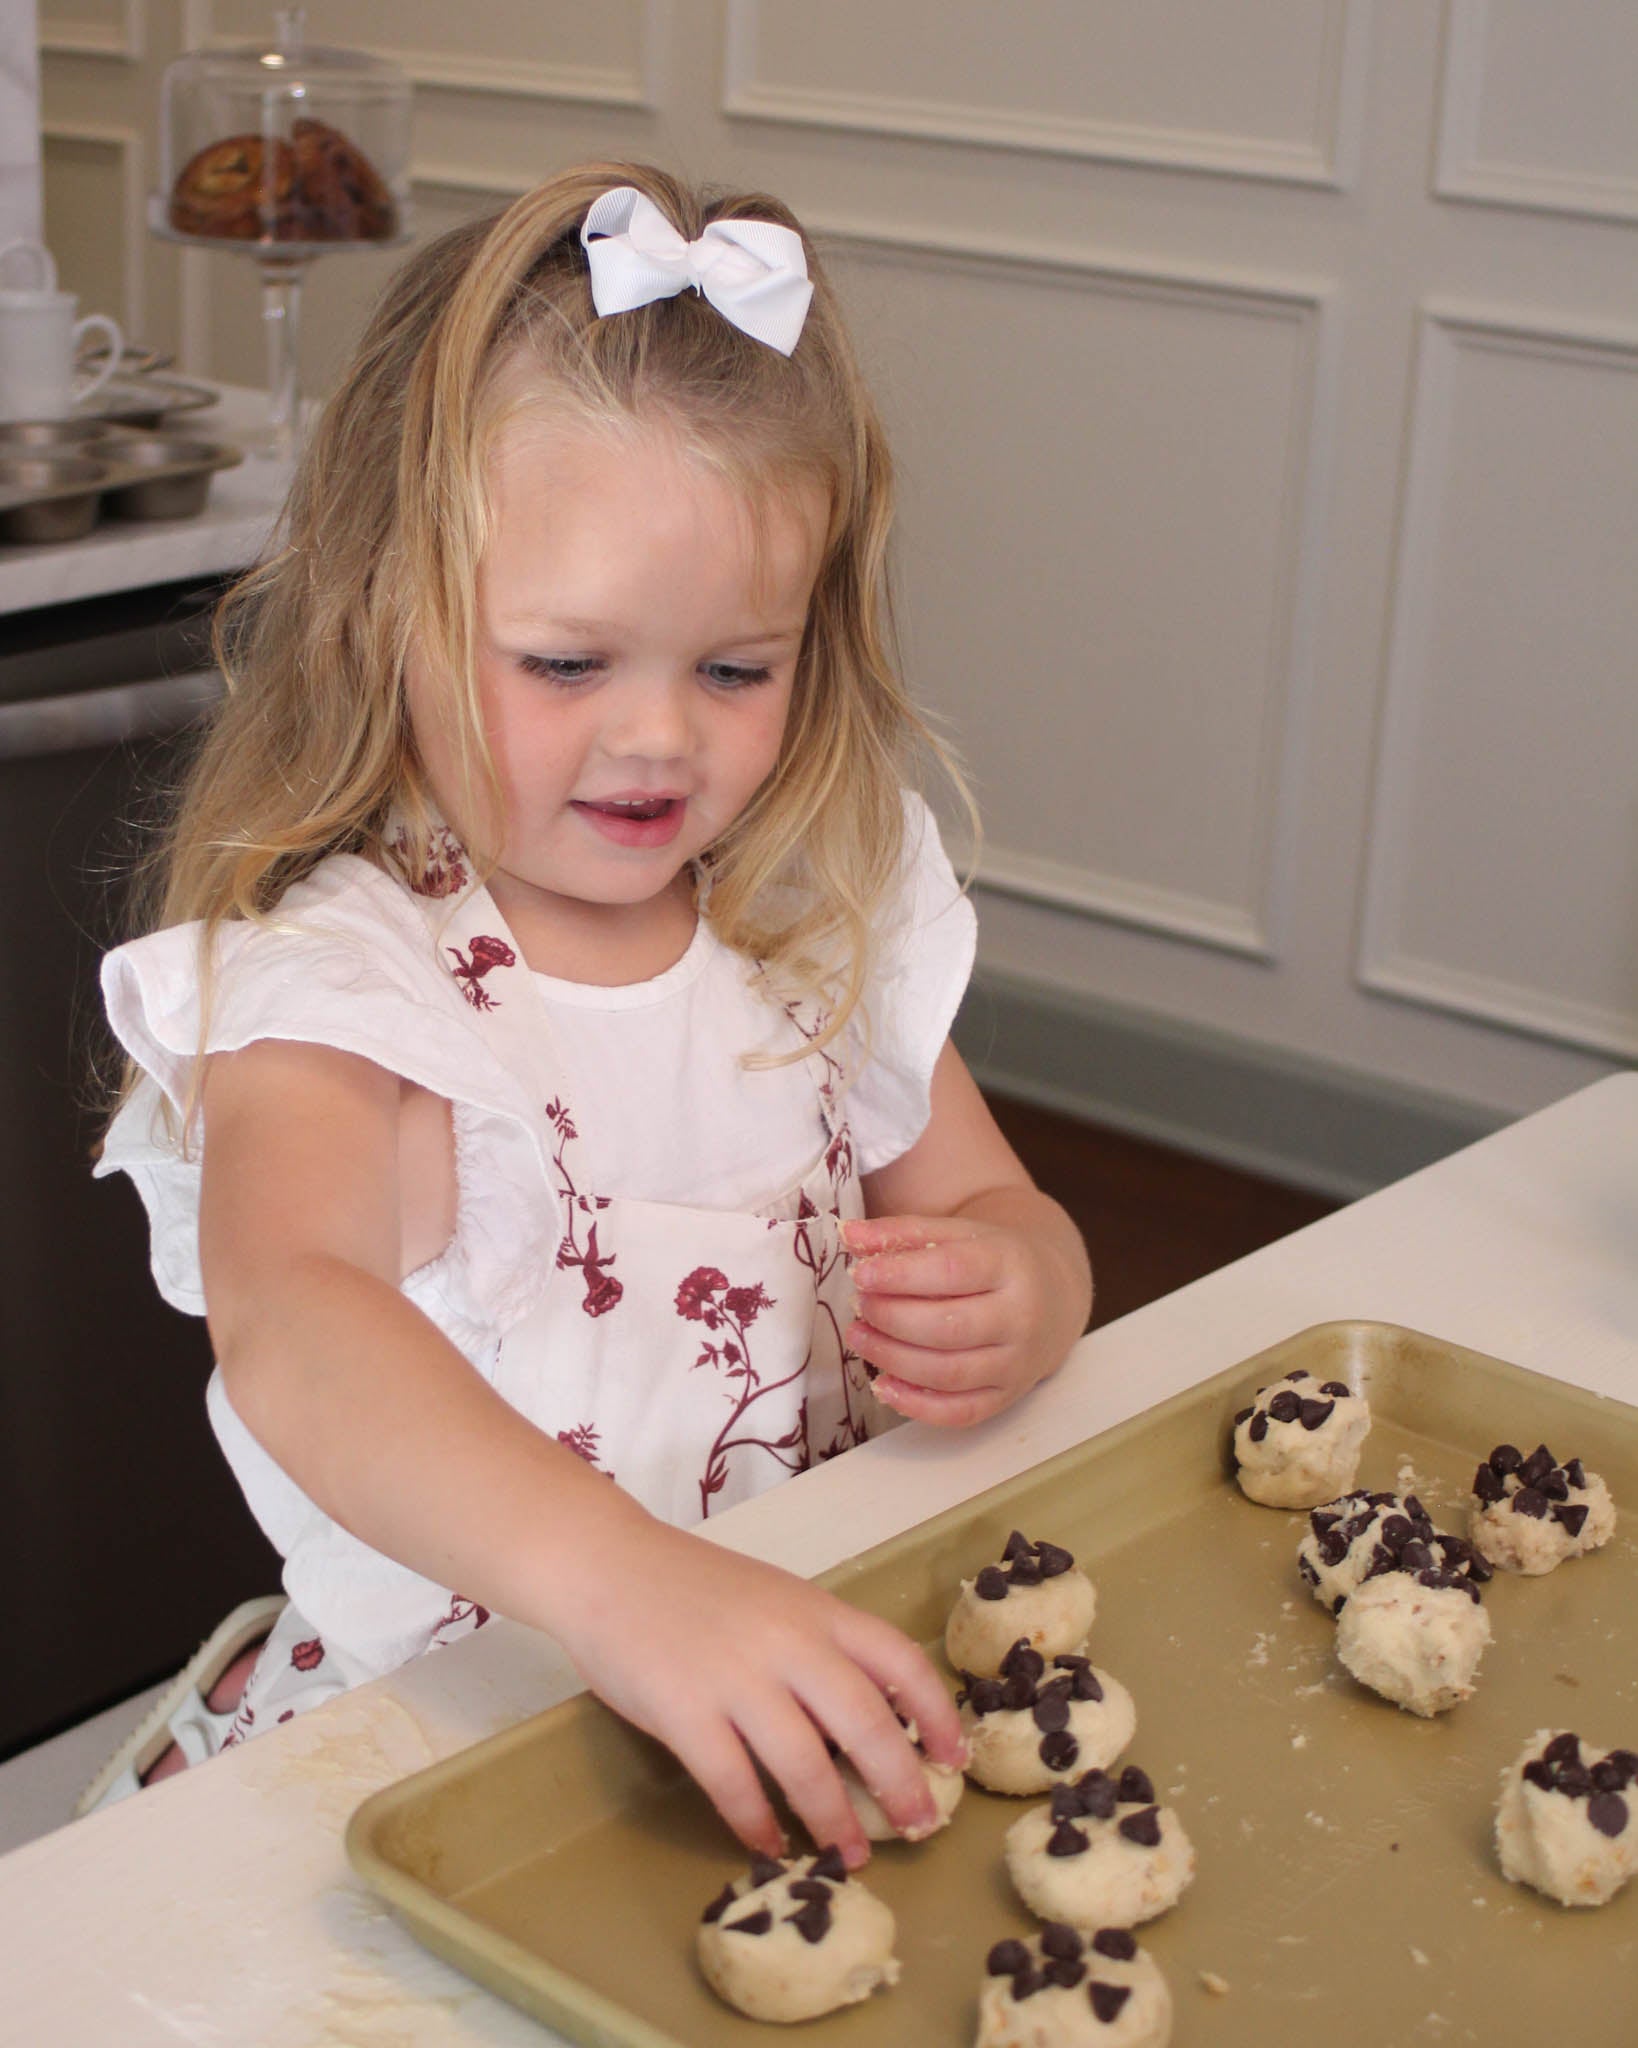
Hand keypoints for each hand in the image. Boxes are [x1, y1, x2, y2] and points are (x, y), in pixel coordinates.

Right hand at [547, 1515, 966, 1868]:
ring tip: (852, 1855)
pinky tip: (770, 1845)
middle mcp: (786, 1642)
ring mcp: (734, 1677)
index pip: (899, 1660)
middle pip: (865, 1721)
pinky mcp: (684, 1712)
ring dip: (834, 1818)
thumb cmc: (692, 1586)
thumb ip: (816, 1647)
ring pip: (805, 1763)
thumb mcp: (774, 1599)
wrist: (607, 1564)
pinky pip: (733, 1783)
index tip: (954, 1758)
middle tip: (921, 1827)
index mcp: (816, 1610)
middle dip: (900, 1783)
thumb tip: (866, 1723)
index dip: (936, 1713)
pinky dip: (757, 1822)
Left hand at [842, 1208, 1081, 1426]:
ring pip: (949, 1372)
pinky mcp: (1007, 1396)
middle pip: (949, 1326)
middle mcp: (1020, 1316)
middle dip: (892, 1318)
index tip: (862, 1274)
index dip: (901, 1275)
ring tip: (860, 1337)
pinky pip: (959, 1412)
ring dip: (893, 1358)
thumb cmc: (995, 1261)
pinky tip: (883, 1384)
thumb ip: (902, 1233)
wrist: (1052, 1295)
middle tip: (860, 1305)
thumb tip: (849, 1235)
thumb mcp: (957, 1234)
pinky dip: (915, 1404)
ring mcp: (1017, 1362)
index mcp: (1010, 1263)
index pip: (953, 1270)